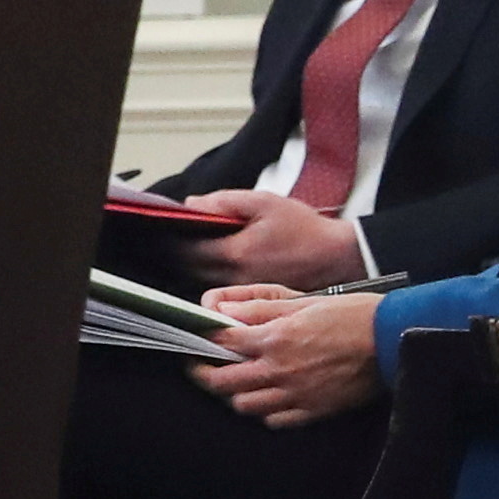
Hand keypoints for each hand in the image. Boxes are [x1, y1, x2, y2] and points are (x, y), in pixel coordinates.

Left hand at [185, 189, 364, 287]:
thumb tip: (190, 204)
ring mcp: (240, 291)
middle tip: (168, 235)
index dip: (169, 238)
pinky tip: (209, 259)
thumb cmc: (304, 228)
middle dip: (174, 253)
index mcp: (234, 254)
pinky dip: (206, 273)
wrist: (337, 256)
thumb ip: (224, 202)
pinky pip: (216, 286)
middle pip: (186, 269)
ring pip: (198, 280)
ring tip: (187, 245)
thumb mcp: (264, 203)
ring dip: (188, 264)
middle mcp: (233, 278)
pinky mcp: (249, 296)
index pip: (184, 251)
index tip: (162, 227)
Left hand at [195, 286, 384, 426]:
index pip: (220, 343)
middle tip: (200, 367)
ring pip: (244, 405)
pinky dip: (266, 411)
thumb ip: (260, 310)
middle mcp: (280, 369)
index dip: (202, 341)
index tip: (197, 340)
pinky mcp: (314, 410)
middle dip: (203, 374)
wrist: (393, 339)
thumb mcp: (303, 303)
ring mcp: (296, 394)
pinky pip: (275, 420)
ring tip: (237, 381)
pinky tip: (269, 397)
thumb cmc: (353, 315)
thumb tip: (224, 312)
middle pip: (221, 382)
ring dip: (234, 394)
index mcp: (275, 338)